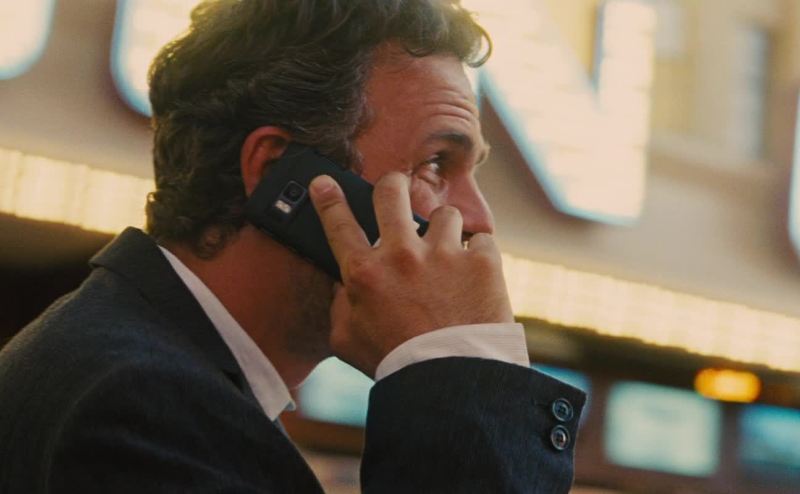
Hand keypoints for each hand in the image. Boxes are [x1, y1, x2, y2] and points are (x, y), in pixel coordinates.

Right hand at [309, 172, 513, 376]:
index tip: (324, 182)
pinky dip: (478, 255)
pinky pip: (481, 240)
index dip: (329, 197)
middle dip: (392, 186)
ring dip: (443, 231)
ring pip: (443, 214)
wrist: (451, 383)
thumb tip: (345, 284)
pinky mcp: (482, 262)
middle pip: (391, 192)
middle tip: (396, 192)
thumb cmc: (396, 365)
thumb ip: (341, 306)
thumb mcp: (347, 340)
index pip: (338, 223)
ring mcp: (444, 254)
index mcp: (365, 273)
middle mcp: (402, 254)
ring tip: (446, 257)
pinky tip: (475, 276)